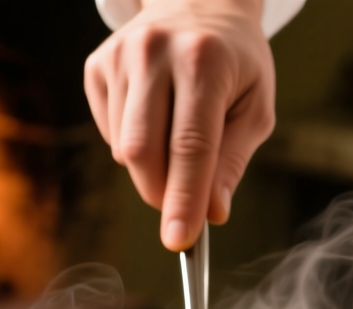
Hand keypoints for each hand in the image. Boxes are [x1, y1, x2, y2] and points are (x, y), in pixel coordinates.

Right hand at [84, 0, 274, 250]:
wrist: (199, 3)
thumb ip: (233, 162)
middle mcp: (154, 53)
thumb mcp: (255, 107)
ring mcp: (119, 57)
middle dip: (163, 194)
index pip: (191, 146)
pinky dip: (133, 147)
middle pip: (144, 152)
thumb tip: (211, 213)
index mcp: (203, 61)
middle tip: (185, 206)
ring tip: (180, 141)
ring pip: (124, 149)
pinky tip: (157, 119)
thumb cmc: (236, 62)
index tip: (179, 241)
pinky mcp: (97, 66)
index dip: (184, 199)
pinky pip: (109, 134)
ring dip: (153, 170)